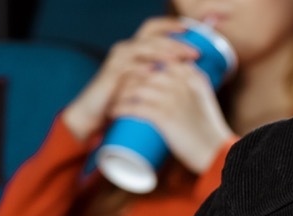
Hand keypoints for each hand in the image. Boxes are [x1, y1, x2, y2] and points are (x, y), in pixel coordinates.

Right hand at [61, 16, 196, 140]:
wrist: (98, 112)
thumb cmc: (127, 99)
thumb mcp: (148, 84)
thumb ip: (164, 73)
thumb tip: (192, 70)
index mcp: (136, 49)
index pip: (153, 28)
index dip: (170, 25)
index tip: (190, 28)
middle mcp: (127, 50)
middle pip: (152, 38)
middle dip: (174, 43)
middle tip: (193, 52)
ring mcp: (118, 60)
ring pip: (141, 48)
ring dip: (161, 53)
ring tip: (178, 58)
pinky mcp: (111, 74)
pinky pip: (127, 67)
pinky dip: (141, 68)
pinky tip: (153, 70)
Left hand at [107, 57, 233, 173]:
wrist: (218, 154)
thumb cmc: (209, 132)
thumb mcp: (202, 101)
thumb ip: (189, 88)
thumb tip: (167, 84)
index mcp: (193, 76)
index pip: (161, 61)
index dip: (143, 68)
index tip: (132, 79)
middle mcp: (183, 83)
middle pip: (145, 73)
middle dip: (127, 81)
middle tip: (116, 92)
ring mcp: (173, 98)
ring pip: (137, 88)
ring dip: (120, 95)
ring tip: (112, 103)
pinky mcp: (165, 116)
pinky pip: (135, 107)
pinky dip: (121, 109)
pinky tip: (114, 112)